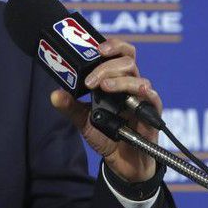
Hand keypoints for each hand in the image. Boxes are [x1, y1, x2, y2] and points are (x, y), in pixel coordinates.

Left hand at [50, 38, 162, 182]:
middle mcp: (130, 85)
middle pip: (128, 61)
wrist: (121, 162)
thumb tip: (54, 95)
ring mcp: (141, 98)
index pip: (119, 54)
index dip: (112, 45)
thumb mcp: (83, 121)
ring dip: (120, 80)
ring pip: (138, 78)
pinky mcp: (152, 114)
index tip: (97, 49)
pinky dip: (145, 93)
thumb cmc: (106, 135)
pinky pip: (153, 98)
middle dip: (108, 66)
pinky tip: (136, 93)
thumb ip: (71, 107)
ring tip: (103, 87)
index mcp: (115, 80)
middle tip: (92, 80)